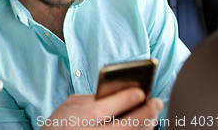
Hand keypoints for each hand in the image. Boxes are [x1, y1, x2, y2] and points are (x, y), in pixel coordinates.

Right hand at [42, 88, 162, 129]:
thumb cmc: (60, 123)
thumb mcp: (69, 105)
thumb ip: (91, 99)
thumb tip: (118, 92)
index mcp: (77, 119)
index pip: (103, 109)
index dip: (123, 100)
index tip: (140, 91)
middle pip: (123, 127)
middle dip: (143, 113)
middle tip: (156, 102)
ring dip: (146, 125)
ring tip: (154, 112)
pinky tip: (145, 125)